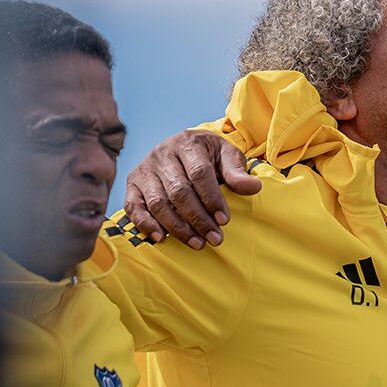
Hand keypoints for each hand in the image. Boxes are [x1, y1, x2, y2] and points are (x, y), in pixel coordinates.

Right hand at [123, 129, 262, 248]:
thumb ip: (238, 172)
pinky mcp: (132, 183)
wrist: (183, 147)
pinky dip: (145, 224)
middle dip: (198, 219)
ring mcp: (145, 169)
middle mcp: (162, 153)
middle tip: (215, 239)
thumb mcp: (226, 156)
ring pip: (158, 203)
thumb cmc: (209, 155)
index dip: (212, 199)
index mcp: (188, 143)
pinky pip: (134, 207)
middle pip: (179, 191)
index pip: (199, 174)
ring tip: (197, 243)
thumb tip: (254, 187)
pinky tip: (161, 238)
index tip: (225, 220)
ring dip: (177, 227)